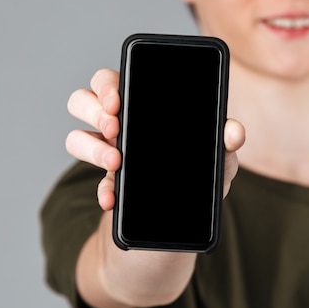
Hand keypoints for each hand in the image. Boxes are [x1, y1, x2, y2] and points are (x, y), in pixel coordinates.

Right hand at [65, 68, 245, 210]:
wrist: (182, 225)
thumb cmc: (200, 178)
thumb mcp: (219, 159)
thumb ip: (226, 142)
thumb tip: (233, 132)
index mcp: (142, 107)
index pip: (112, 81)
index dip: (106, 85)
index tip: (117, 101)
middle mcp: (118, 126)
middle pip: (82, 100)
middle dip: (93, 110)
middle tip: (115, 128)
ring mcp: (109, 155)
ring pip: (75, 137)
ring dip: (90, 147)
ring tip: (115, 162)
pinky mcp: (108, 186)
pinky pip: (92, 183)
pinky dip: (101, 190)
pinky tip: (112, 198)